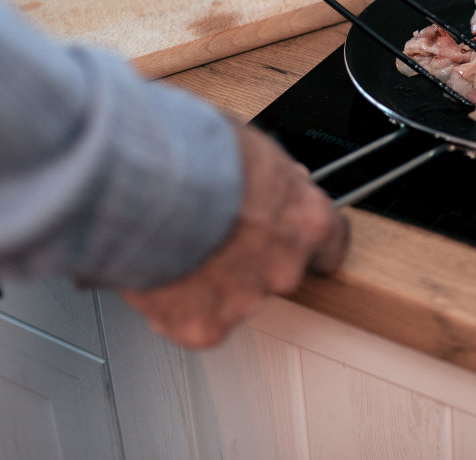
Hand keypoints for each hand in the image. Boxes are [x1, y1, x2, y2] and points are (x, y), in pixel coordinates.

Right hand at [118, 125, 349, 348]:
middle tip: (213, 233)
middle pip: (276, 271)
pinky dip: (176, 304)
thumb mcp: (250, 149)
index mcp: (306, 219)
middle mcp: (284, 267)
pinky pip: (194, 320)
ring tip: (175, 246)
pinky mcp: (204, 326)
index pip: (331, 241)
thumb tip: (266, 181)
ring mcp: (245, 300)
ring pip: (232, 297)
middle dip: (248, 258)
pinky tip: (159, 271)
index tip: (298, 240)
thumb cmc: (193, 153)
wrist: (145, 183)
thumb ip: (268, 179)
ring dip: (208, 279)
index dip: (309, 240)